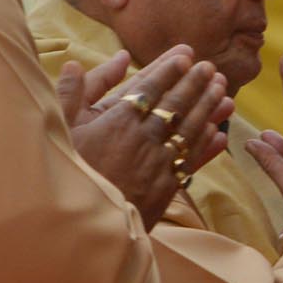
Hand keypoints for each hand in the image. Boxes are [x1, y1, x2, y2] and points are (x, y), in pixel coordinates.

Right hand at [64, 45, 232, 229]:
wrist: (83, 227)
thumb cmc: (68, 175)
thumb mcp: (59, 132)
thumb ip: (68, 95)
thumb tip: (71, 64)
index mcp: (118, 121)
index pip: (150, 87)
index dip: (169, 70)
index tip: (185, 56)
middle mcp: (144, 137)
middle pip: (176, 104)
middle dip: (195, 83)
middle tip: (210, 68)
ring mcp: (159, 162)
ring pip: (190, 129)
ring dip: (209, 109)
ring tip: (223, 92)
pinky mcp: (166, 188)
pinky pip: (191, 160)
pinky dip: (207, 146)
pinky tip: (219, 133)